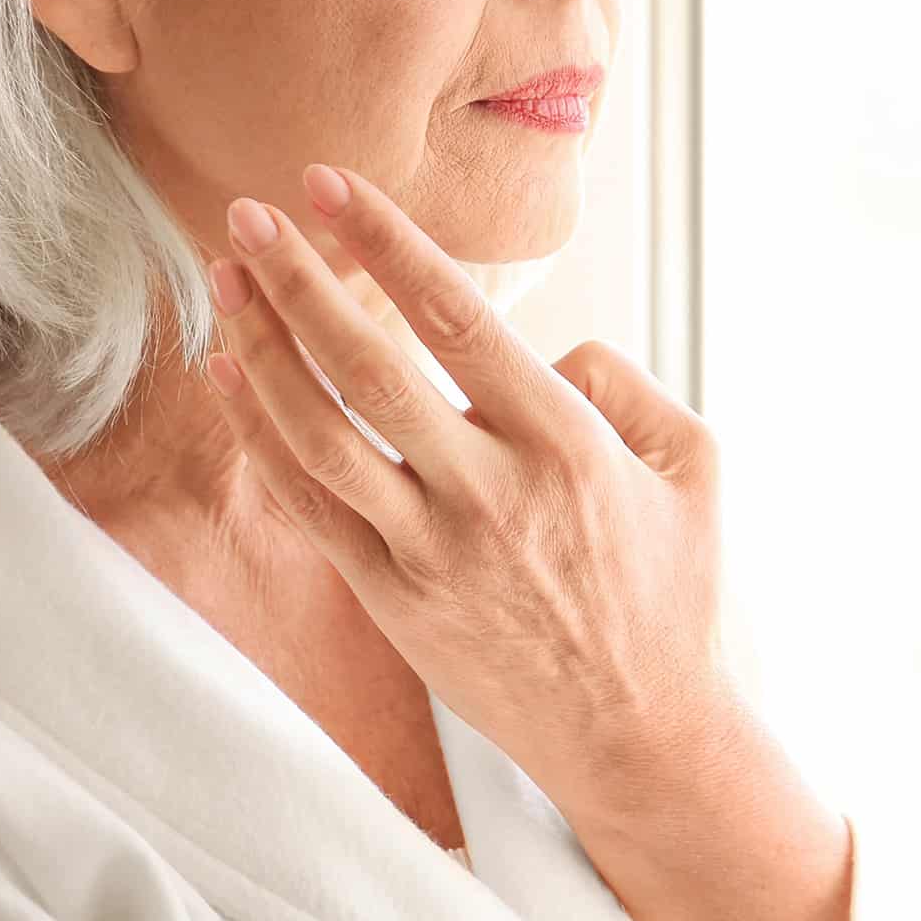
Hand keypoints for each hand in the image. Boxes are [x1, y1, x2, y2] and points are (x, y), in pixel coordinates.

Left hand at [199, 163, 731, 819]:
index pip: (456, 320)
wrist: (642, 733)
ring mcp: (431, 553)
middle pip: (366, 367)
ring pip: (320, 436)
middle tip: (250, 214)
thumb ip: (624, 385)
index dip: (388, 245)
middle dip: (298, 281)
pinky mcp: (394, 603)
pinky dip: (262, 438)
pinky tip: (233, 379)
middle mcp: (488, 491)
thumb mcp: (694, 465)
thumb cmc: (677, 593)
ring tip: (226, 282)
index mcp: (565, 442)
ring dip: (262, 349)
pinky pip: (310, 509)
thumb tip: (548, 353)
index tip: (333, 186)